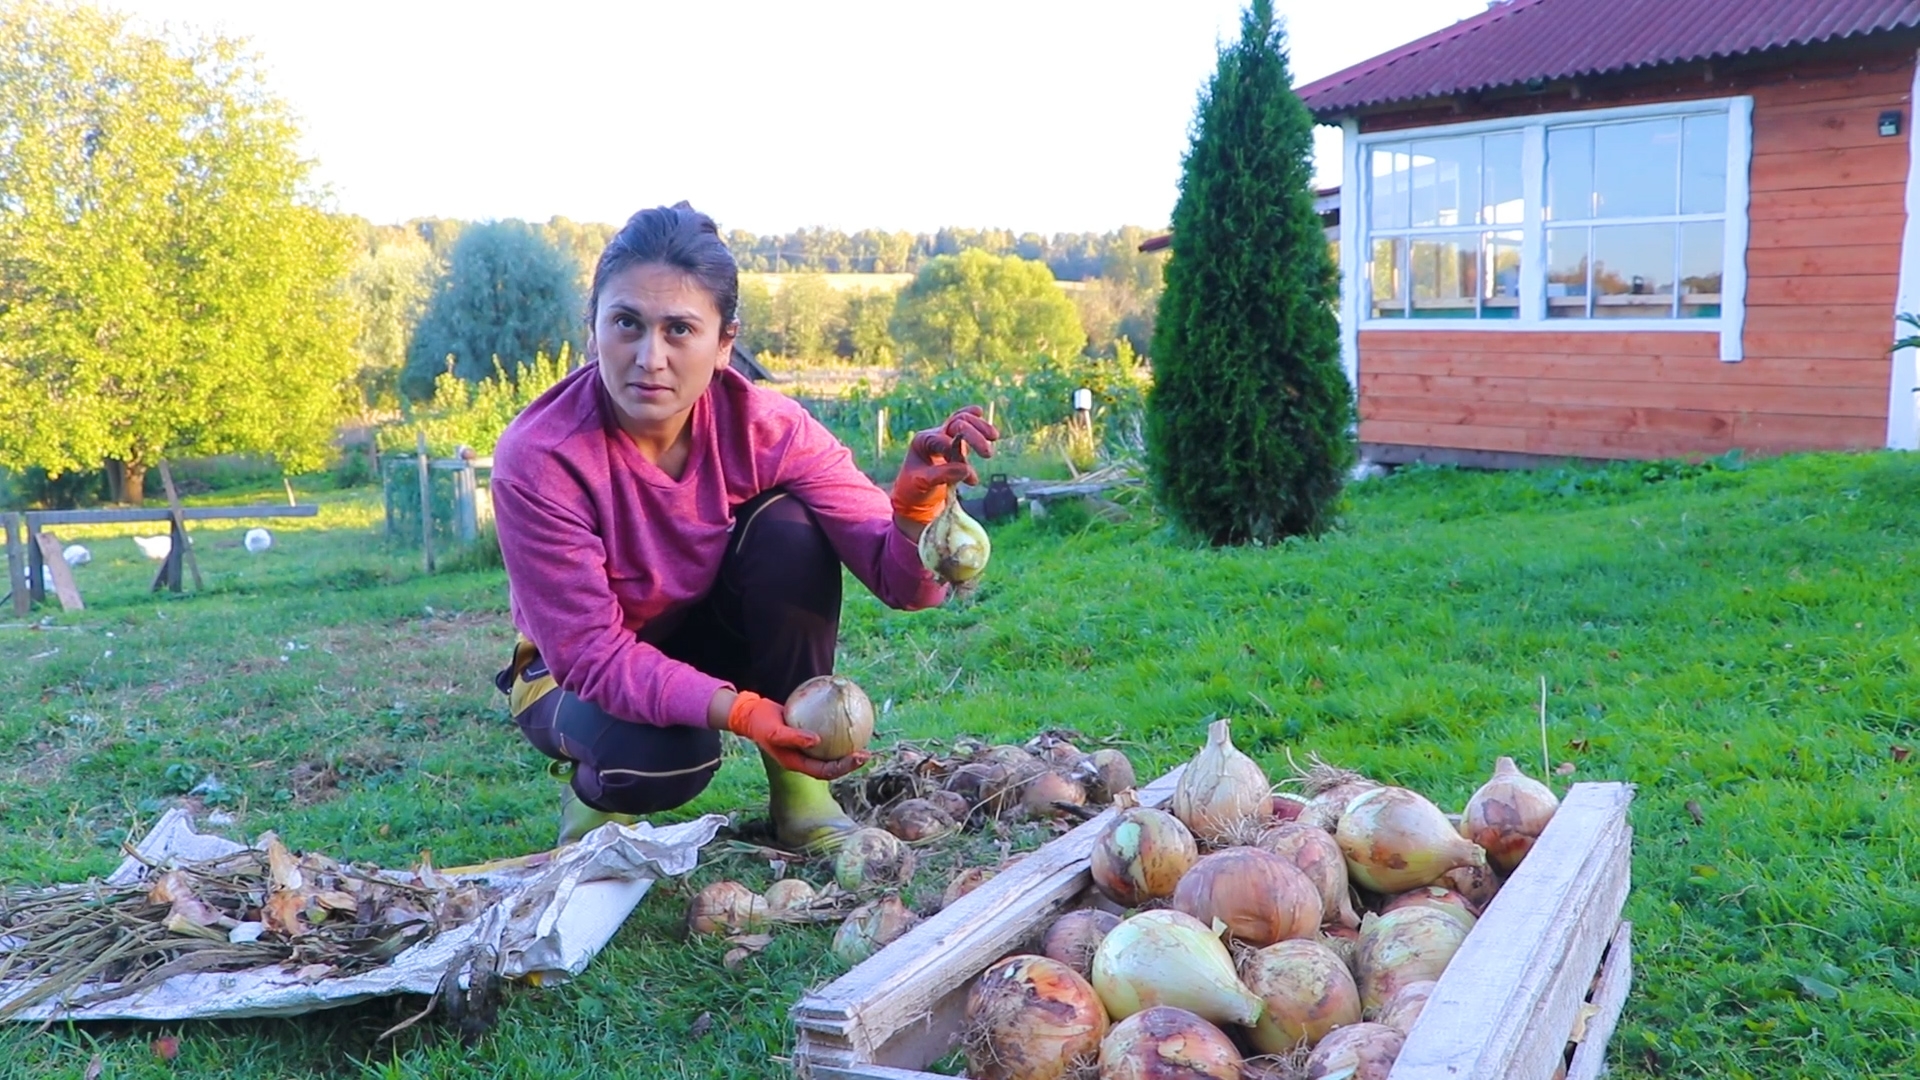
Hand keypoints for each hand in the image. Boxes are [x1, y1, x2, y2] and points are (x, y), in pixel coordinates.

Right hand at [723, 691, 869, 779]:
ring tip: (863, 742)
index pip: (826, 771)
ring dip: (847, 752)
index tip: (860, 757)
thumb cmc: (762, 724)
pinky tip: (847, 721)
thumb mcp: (775, 731)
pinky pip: (827, 737)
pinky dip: (838, 733)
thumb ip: (794, 737)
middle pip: (832, 767)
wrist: (752, 714)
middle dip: (851, 763)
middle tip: (867, 753)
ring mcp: (806, 749)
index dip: (844, 767)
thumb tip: (817, 740)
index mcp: (798, 763)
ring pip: (831, 755)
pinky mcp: (807, 735)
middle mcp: (804, 758)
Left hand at [889, 406, 1000, 524]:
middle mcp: (934, 436)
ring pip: (963, 422)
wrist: (913, 498)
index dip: (954, 451)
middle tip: (988, 454)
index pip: (942, 439)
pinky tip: (979, 411)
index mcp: (923, 441)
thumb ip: (943, 474)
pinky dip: (973, 421)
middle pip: (956, 425)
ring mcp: (945, 438)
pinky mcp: (955, 446)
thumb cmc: (914, 490)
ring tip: (994, 437)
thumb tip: (967, 469)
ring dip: (979, 427)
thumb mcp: (924, 483)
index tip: (963, 467)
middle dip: (974, 436)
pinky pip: (964, 427)